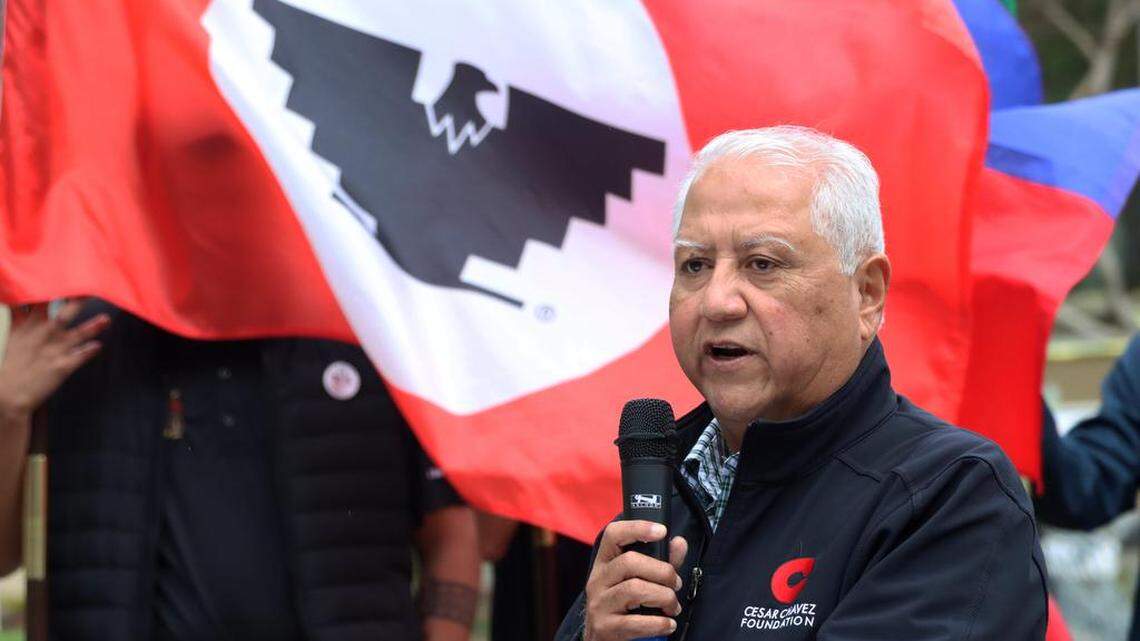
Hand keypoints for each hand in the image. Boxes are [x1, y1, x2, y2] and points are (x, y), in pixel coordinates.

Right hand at [0, 301, 109, 422]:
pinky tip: (98, 346)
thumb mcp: (13, 335)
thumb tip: (17, 298)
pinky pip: (79, 358)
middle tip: (92, 289)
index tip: (66, 276)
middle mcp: (44, 336)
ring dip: (92, 327)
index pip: (41, 302)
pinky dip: (88, 352)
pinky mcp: (61, 367)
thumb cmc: (12, 363)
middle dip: (78, 302)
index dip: (53, 289)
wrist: (8, 394)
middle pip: (63, 314)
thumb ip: (20, 316)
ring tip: (105, 319)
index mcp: (30, 326)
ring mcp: (54, 351)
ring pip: (77, 335)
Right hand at [584, 521, 687, 640]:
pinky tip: (668, 624)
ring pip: (635, 589)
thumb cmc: (625, 607)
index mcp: (604, 563)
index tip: (662, 531)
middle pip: (630, 562)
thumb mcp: (639, 581)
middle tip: (675, 584)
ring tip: (672, 606)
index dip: (637, 528)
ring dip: (664, 597)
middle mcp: (597, 581)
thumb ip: (661, 562)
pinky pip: (636, 622)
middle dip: (662, 572)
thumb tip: (679, 542)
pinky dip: (659, 623)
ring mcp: (599, 604)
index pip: (613, 534)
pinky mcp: (605, 628)